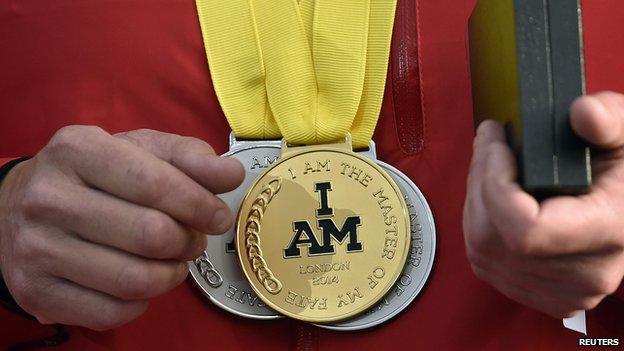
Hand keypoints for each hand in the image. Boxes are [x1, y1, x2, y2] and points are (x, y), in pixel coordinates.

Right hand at [0, 126, 242, 329]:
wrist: (19, 209)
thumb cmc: (96, 176)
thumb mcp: (141, 150)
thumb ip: (189, 158)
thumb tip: (231, 173)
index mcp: (78, 150)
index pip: (155, 184)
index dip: (199, 205)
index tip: (219, 216)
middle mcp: (48, 197)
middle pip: (150, 234)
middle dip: (188, 241)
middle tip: (194, 239)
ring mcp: (36, 249)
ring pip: (135, 280)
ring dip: (171, 274)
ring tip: (174, 260)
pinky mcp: (36, 292)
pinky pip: (113, 312)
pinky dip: (144, 302)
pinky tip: (143, 280)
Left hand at [464, 91, 623, 317]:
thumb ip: (610, 120)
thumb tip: (583, 113)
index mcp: (610, 231)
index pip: (525, 229)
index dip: (496, 184)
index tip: (498, 143)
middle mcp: (586, 274)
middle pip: (493, 237)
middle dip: (480, 181)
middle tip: (489, 143)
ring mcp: (562, 293)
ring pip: (481, 249)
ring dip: (476, 200)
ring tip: (491, 165)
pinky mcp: (543, 296)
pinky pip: (485, 261)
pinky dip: (480, 225)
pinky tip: (497, 198)